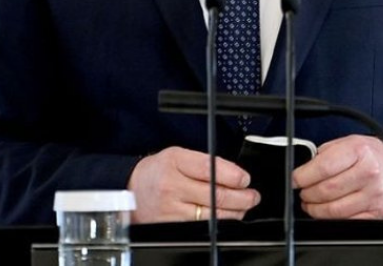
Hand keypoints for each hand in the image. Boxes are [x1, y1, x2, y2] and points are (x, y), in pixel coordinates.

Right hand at [127, 146, 260, 222]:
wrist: (130, 191)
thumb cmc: (156, 171)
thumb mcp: (177, 155)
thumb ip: (203, 162)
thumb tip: (234, 173)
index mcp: (175, 162)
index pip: (209, 168)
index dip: (233, 175)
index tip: (245, 179)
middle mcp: (172, 186)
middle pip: (215, 195)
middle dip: (241, 197)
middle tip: (252, 195)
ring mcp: (171, 209)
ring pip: (212, 214)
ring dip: (235, 212)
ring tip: (244, 206)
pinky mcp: (172, 226)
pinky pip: (202, 226)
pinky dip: (219, 222)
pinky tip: (227, 217)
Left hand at [292, 135, 382, 219]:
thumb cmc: (367, 153)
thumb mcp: (346, 142)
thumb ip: (324, 155)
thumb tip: (302, 171)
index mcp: (359, 151)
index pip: (323, 168)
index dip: (303, 176)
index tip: (295, 179)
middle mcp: (370, 173)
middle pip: (327, 191)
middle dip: (307, 193)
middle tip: (302, 191)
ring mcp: (375, 195)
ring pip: (335, 210)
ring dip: (316, 209)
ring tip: (310, 203)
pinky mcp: (378, 213)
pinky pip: (347, 221)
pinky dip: (331, 219)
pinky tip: (326, 211)